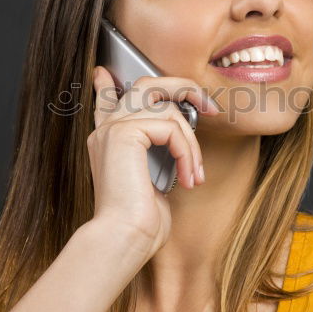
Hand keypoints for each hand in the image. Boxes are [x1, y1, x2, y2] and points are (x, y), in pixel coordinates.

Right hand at [86, 66, 217, 259]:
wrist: (125, 238)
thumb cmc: (140, 222)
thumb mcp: (152, 181)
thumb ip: (157, 155)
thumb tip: (178, 139)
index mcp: (108, 141)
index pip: (105, 100)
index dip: (107, 84)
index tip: (104, 73)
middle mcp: (106, 130)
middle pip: (146, 85)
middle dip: (182, 87)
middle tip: (208, 107)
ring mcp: (113, 128)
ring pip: (167, 108)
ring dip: (192, 143)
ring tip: (195, 174)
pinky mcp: (124, 133)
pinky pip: (170, 126)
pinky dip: (187, 151)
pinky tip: (188, 177)